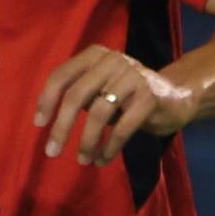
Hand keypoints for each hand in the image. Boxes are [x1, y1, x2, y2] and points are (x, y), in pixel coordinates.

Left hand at [35, 46, 195, 164]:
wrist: (175, 97)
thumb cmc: (126, 96)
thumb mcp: (98, 90)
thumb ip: (76, 96)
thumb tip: (46, 119)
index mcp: (95, 55)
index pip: (61, 75)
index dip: (46, 100)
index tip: (39, 124)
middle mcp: (113, 61)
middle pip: (76, 95)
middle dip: (61, 127)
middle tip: (52, 152)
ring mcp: (133, 76)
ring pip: (98, 113)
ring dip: (87, 141)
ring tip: (83, 160)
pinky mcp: (150, 96)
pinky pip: (122, 127)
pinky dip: (109, 147)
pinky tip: (102, 160)